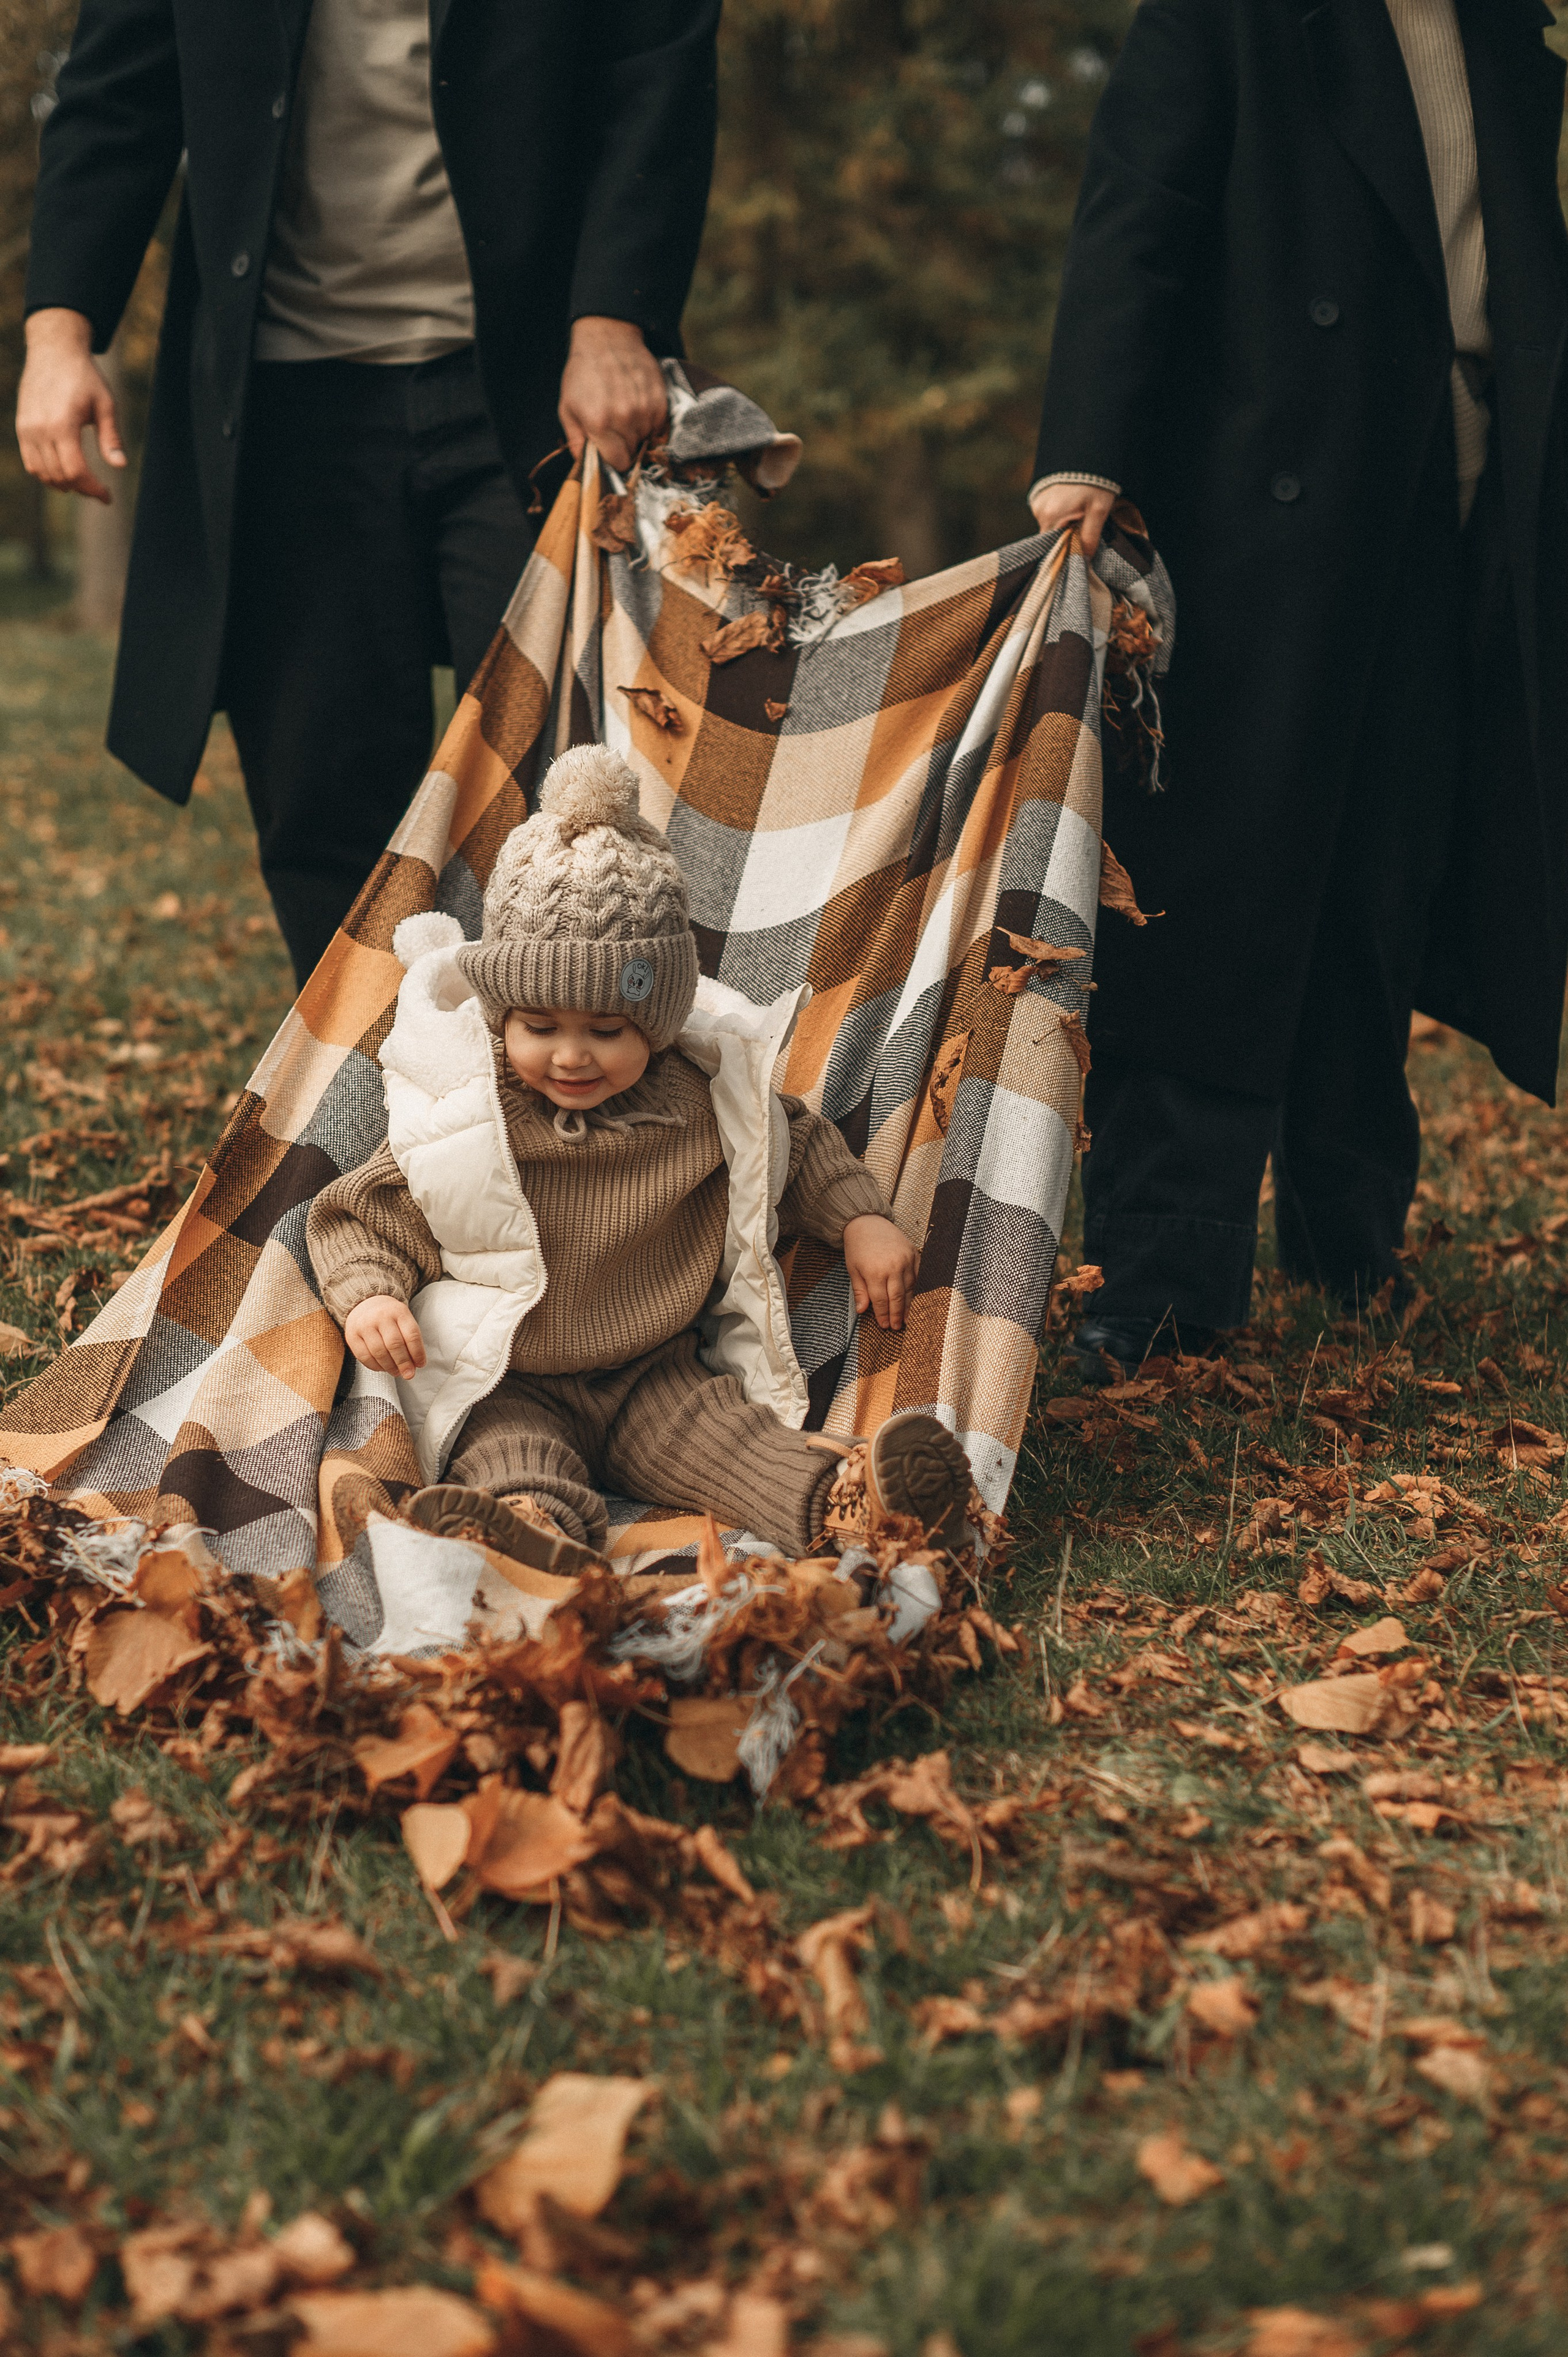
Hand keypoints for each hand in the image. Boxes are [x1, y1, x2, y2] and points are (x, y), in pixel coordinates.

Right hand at [16, 309, 125, 503]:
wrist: (53, 351)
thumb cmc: (85, 377)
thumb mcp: (105, 404)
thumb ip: (111, 437)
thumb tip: (120, 466)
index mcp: (62, 424)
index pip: (76, 471)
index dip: (93, 489)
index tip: (108, 496)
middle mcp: (39, 429)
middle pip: (60, 476)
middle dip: (82, 489)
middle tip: (99, 491)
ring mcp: (26, 428)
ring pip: (42, 473)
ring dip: (64, 484)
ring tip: (84, 484)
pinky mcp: (21, 427)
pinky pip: (31, 462)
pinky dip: (47, 474)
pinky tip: (64, 474)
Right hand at [343, 1294, 426, 1377]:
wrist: (365, 1303)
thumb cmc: (390, 1317)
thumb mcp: (403, 1320)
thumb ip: (410, 1340)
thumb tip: (415, 1365)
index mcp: (399, 1311)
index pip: (411, 1334)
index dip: (417, 1352)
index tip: (421, 1365)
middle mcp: (381, 1316)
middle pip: (394, 1344)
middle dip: (403, 1363)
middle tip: (409, 1374)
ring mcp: (364, 1325)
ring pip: (379, 1352)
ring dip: (390, 1366)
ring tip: (396, 1372)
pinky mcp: (351, 1335)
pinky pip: (364, 1356)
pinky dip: (375, 1366)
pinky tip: (382, 1368)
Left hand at [558, 316, 667, 474]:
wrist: (607, 338)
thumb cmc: (583, 373)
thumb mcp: (568, 407)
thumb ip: (576, 440)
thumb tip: (586, 464)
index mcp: (599, 424)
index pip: (618, 463)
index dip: (614, 460)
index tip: (610, 451)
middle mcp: (624, 419)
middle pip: (633, 452)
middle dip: (624, 445)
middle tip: (615, 428)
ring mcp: (645, 409)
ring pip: (647, 439)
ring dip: (637, 432)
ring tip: (625, 413)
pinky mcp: (660, 400)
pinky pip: (658, 425)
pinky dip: (649, 421)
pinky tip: (637, 406)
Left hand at [843, 1214, 920, 1332]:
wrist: (867, 1222)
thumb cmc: (857, 1247)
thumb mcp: (853, 1269)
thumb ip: (860, 1291)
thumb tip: (862, 1311)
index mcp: (875, 1272)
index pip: (881, 1301)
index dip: (883, 1315)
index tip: (884, 1326)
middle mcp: (893, 1267)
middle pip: (898, 1298)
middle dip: (897, 1315)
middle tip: (897, 1327)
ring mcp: (906, 1260)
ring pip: (911, 1288)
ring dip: (909, 1305)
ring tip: (907, 1317)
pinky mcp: (914, 1253)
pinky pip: (919, 1275)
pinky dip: (918, 1288)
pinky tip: (916, 1298)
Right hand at [1028, 479, 1116, 558]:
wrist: (1089, 448)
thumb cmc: (1096, 481)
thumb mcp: (1099, 510)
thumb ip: (1090, 537)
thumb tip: (1085, 559)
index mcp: (1050, 517)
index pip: (1053, 548)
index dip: (1067, 551)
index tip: (1080, 548)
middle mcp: (1039, 510)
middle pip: (1051, 536)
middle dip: (1067, 535)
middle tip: (1084, 525)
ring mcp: (1037, 501)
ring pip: (1051, 524)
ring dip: (1064, 523)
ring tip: (1080, 510)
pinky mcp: (1039, 493)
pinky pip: (1049, 511)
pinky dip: (1060, 512)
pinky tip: (1073, 502)